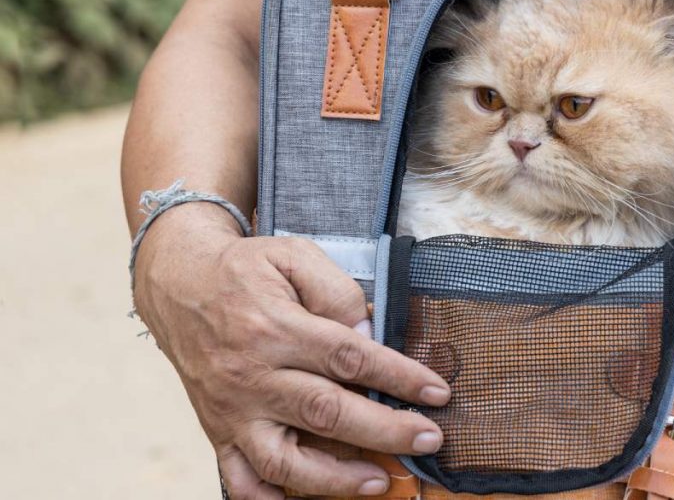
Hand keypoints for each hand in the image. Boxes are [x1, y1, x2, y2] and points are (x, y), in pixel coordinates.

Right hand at [132, 204, 449, 499]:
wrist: (178, 283)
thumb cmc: (245, 268)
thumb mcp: (294, 255)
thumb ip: (336, 290)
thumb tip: (367, 333)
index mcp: (275, 327)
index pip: (350, 358)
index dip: (399, 377)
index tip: (437, 392)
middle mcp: (252, 374)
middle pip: (326, 412)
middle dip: (385, 430)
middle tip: (429, 437)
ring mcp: (232, 409)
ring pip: (283, 459)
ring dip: (335, 478)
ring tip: (380, 481)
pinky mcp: (217, 429)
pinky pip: (239, 477)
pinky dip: (266, 499)